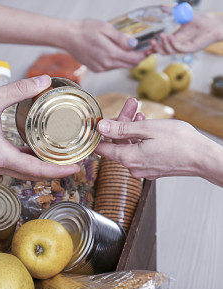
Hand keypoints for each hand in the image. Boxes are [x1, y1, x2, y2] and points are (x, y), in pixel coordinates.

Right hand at [0, 75, 78, 180]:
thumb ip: (20, 89)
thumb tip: (43, 81)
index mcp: (1, 155)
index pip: (37, 170)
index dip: (59, 170)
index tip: (75, 167)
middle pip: (34, 175)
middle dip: (56, 170)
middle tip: (75, 161)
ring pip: (26, 172)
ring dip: (44, 167)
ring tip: (62, 157)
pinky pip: (17, 164)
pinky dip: (31, 160)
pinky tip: (39, 149)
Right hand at [63, 19, 145, 71]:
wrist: (68, 37)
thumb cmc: (85, 30)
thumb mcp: (105, 29)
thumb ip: (121, 38)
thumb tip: (134, 45)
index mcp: (110, 54)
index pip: (133, 59)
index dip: (144, 55)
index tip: (150, 50)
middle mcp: (107, 64)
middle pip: (129, 65)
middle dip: (138, 58)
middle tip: (144, 50)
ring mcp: (101, 68)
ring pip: (121, 66)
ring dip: (127, 59)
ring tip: (129, 49)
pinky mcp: (97, 69)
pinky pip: (112, 66)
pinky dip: (117, 61)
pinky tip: (115, 52)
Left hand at [95, 98, 214, 180]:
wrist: (203, 158)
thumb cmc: (180, 143)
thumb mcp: (148, 129)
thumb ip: (122, 129)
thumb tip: (101, 127)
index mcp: (128, 158)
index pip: (102, 149)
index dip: (99, 133)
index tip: (101, 121)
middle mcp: (133, 167)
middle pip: (118, 144)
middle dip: (122, 122)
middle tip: (131, 105)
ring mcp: (143, 169)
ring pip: (129, 146)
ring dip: (132, 129)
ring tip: (140, 111)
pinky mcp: (152, 168)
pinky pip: (139, 152)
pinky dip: (140, 139)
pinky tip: (146, 126)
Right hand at [148, 12, 222, 54]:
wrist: (215, 24)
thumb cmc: (202, 20)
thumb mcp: (183, 14)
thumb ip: (172, 11)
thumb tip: (161, 6)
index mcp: (175, 38)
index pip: (162, 45)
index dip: (154, 46)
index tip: (148, 43)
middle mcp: (178, 44)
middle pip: (163, 51)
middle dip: (156, 48)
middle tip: (152, 41)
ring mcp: (183, 48)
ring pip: (169, 51)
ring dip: (164, 45)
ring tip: (162, 36)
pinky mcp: (190, 49)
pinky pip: (178, 49)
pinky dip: (172, 44)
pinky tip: (170, 37)